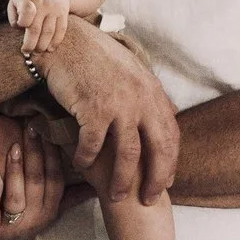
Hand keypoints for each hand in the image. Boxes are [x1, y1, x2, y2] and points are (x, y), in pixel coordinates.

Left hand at [0, 126, 66, 239]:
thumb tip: (98, 184)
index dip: (53, 156)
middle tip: (31, 129)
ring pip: (17, 196)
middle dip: (35, 155)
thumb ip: (72, 195)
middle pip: (37, 183)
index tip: (49, 132)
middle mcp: (35, 217)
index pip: (56, 180)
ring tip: (14, 147)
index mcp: (50, 209)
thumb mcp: (52, 211)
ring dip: (16, 171)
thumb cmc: (27, 221)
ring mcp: (14, 225)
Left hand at [7, 0, 72, 53]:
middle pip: (36, 29)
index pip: (27, 12)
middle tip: (27, 51)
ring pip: (49, 32)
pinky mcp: (64, 13)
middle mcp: (43, 4)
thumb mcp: (16, 0)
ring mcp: (55, 9)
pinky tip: (50, 48)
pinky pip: (61, 30)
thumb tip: (19, 29)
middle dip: (31, 44)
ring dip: (42, 46)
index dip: (23, 22)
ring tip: (37, 52)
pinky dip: (55, 42)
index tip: (21, 27)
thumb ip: (13, 15)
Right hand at [40, 21, 178, 204]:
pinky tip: (81, 165)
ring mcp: (119, 104)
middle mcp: (141, 99)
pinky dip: (87, 159)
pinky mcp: (93, 108)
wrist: (68, 40)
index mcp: (152, 91)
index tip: (166, 181)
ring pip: (128, 154)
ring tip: (115, 195)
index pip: (171, 134)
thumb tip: (166, 114)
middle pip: (158, 148)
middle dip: (156, 178)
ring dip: (122, 179)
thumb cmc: (95, 58)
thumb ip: (148, 95)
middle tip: (148, 199)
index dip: (170, 162)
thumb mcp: (132, 72)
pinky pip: (94, 144)